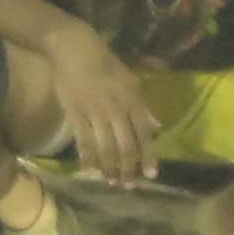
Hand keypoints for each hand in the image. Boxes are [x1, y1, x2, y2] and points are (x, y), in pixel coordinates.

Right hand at [54, 43, 162, 186]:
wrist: (75, 49)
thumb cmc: (106, 64)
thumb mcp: (131, 81)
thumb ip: (143, 107)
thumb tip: (157, 128)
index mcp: (132, 101)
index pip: (144, 135)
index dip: (148, 156)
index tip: (151, 175)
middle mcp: (116, 110)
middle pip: (125, 146)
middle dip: (128, 169)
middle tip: (128, 185)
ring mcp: (95, 114)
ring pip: (105, 148)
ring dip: (109, 168)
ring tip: (110, 182)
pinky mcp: (76, 115)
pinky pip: (83, 141)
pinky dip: (87, 158)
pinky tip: (89, 170)